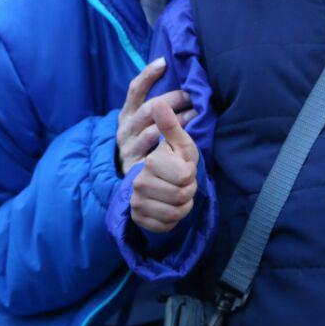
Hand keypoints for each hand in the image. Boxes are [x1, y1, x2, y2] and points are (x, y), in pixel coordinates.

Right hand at [116, 58, 195, 174]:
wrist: (130, 179)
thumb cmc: (144, 143)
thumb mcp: (144, 122)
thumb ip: (156, 104)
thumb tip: (175, 75)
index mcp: (127, 114)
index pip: (135, 89)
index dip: (148, 74)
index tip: (164, 62)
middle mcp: (125, 128)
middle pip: (149, 108)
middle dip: (173, 99)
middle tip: (192, 95)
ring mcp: (128, 147)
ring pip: (153, 131)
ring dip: (177, 121)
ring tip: (196, 114)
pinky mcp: (133, 165)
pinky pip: (155, 154)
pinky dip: (170, 145)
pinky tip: (185, 140)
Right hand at [130, 100, 199, 232]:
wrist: (164, 187)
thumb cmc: (175, 160)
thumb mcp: (179, 142)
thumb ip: (171, 124)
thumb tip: (159, 101)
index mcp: (148, 158)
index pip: (183, 175)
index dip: (189, 173)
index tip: (184, 168)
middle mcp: (136, 178)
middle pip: (179, 193)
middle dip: (188, 188)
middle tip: (185, 182)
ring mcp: (135, 199)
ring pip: (174, 211)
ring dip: (184, 203)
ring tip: (181, 193)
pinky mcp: (137, 217)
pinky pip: (166, 224)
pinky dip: (176, 219)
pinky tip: (173, 208)